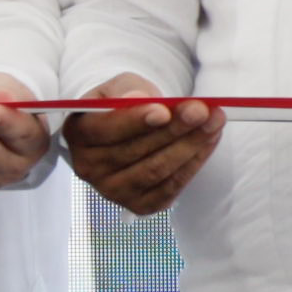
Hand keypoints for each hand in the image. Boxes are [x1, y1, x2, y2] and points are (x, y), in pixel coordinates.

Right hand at [63, 75, 217, 216]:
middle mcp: (88, 167)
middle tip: (202, 111)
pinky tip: (208, 141)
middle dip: (174, 129)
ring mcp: (112, 191)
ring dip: (190, 146)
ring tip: (214, 122)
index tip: (164, 110)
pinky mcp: (138, 205)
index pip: (104, 130)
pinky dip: (193, 164)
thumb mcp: (120, 86)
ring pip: (156, 171)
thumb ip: (127, 90)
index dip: (135, 121)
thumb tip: (140, 98)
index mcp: (77, 134)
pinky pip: (169, 188)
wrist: (126, 131)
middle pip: (135, 151)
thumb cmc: (121, 104)